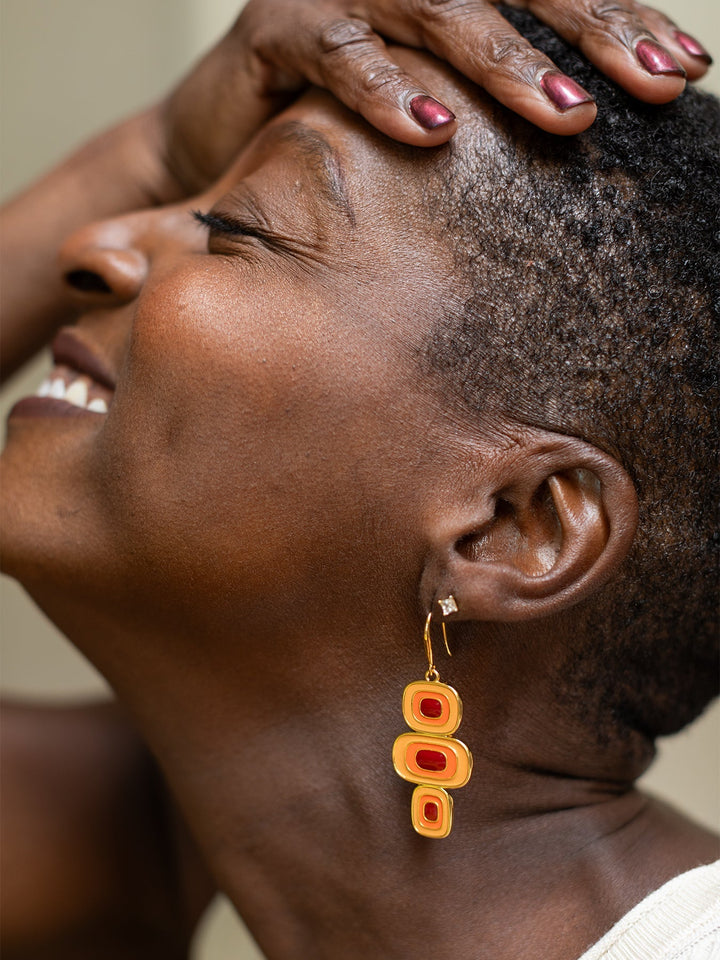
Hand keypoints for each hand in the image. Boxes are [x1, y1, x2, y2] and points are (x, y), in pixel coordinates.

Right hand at [163, 0, 712, 190]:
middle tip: (659, 83)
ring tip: (570, 117)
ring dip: (506, 63)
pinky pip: (339, 54)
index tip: (684, 70)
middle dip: (594, 28)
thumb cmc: (336, 130)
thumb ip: (488, 105)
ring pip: (437, 6)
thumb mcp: (426, 106)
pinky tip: (434, 133)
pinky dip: (386, 92)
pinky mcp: (276, 27)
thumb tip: (580, 136)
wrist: (221, 135)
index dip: (618, 20)